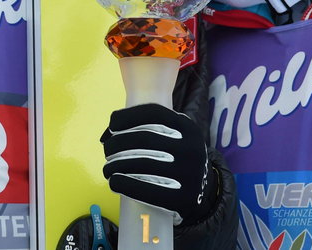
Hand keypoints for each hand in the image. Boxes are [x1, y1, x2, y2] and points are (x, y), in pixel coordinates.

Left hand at [100, 103, 212, 224]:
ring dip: (115, 165)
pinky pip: (146, 190)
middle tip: (107, 151)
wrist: (204, 192)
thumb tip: (107, 135)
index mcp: (187, 128)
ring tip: (108, 168)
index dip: (127, 116)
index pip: (153, 113)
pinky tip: (114, 182)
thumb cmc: (177, 158)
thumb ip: (149, 128)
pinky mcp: (182, 198)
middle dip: (117, 144)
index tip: (112, 125)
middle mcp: (190, 148)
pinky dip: (124, 184)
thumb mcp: (176, 137)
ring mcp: (188, 174)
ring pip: (141, 164)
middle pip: (143, 139)